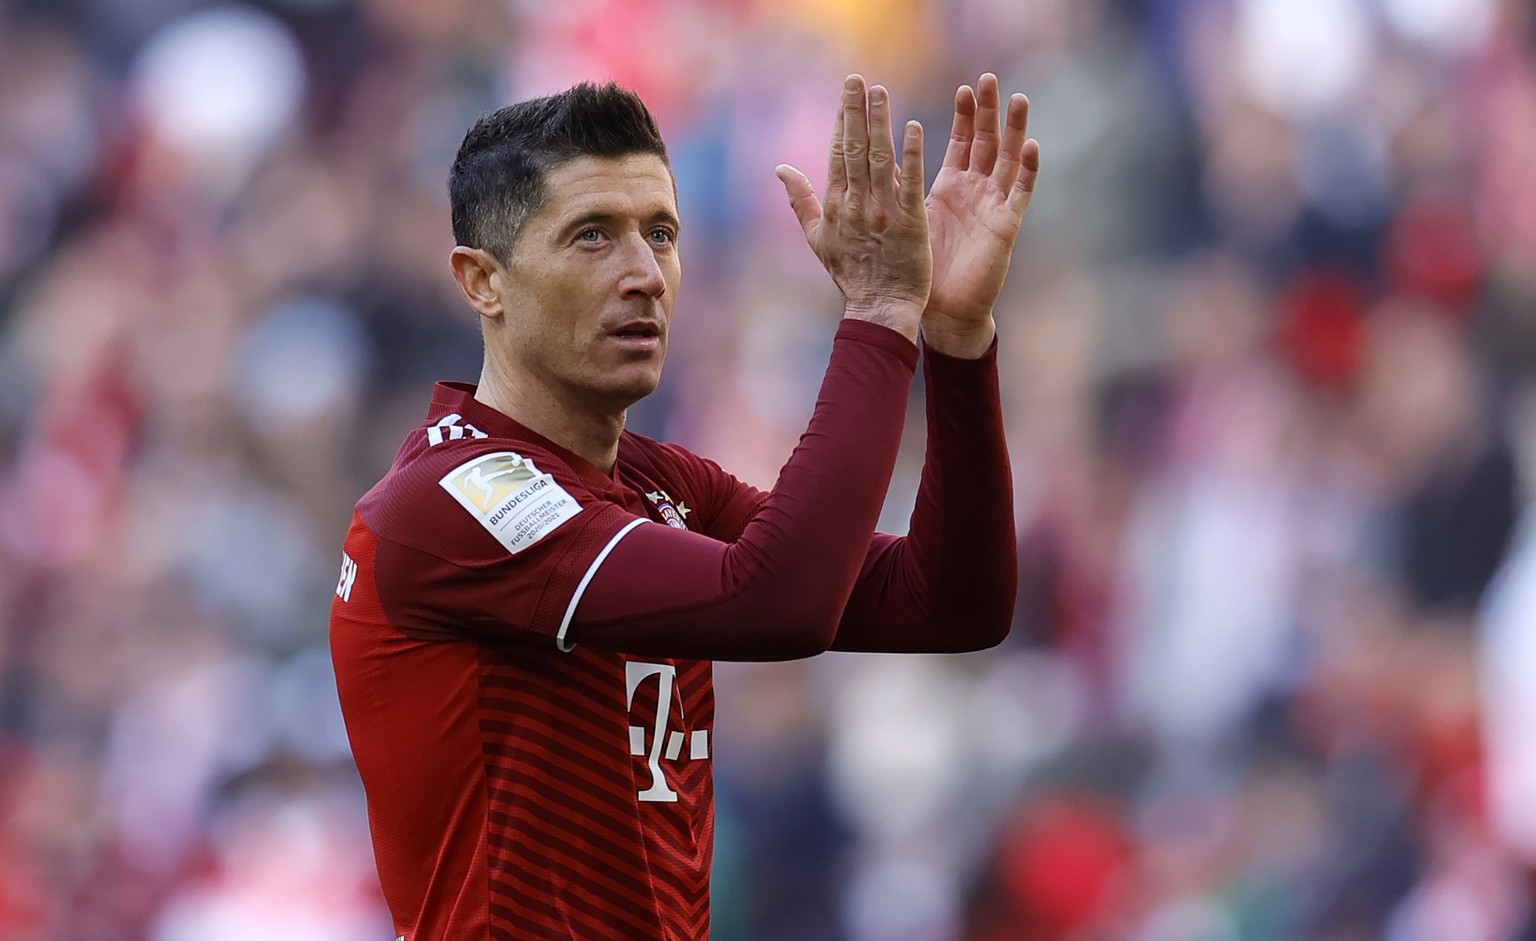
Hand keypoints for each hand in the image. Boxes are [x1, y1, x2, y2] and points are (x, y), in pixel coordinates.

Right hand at [777, 75, 931, 341]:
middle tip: (858, 79)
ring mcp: (882, 213)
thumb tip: (780, 169)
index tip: (848, 91)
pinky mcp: (909, 223)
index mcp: (836, 206)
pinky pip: (910, 183)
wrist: (879, 308)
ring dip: (880, 123)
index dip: (843, 120)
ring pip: (880, 159)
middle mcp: (856, 205)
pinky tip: (912, 128)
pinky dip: (910, 155)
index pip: (839, 153)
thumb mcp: (818, 238)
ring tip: (881, 93)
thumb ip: (800, 201)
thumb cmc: (851, 275)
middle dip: (856, 111)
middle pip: (855, 149)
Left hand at [923, 73, 1040, 357]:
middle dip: (988, 112)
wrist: (942, 309)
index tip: (964, 88)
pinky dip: (1028, 170)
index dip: (965, 116)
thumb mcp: (908, 219)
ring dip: (1014, 130)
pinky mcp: (1006, 225)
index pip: (963, 143)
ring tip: (1018, 99)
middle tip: (989, 80)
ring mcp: (994, 206)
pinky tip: (1031, 146)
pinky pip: (1020, 194)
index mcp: (951, 188)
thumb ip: (899, 186)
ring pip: (1009, 160)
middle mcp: (976, 192)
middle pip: (987, 142)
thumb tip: (879, 156)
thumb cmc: (923, 269)